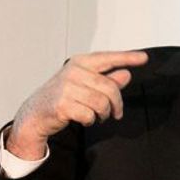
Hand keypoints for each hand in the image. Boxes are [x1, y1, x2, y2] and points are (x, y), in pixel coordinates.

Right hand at [7, 50, 150, 156]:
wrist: (35, 113)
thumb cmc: (62, 96)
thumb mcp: (85, 84)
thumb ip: (106, 79)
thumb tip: (126, 74)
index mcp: (80, 62)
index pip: (108, 58)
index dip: (127, 58)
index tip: (144, 58)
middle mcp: (74, 71)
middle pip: (110, 88)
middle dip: (116, 104)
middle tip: (115, 113)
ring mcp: (67, 87)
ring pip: (101, 103)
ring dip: (103, 114)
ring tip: (98, 116)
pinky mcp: (62, 104)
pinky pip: (89, 115)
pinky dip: (90, 121)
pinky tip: (85, 119)